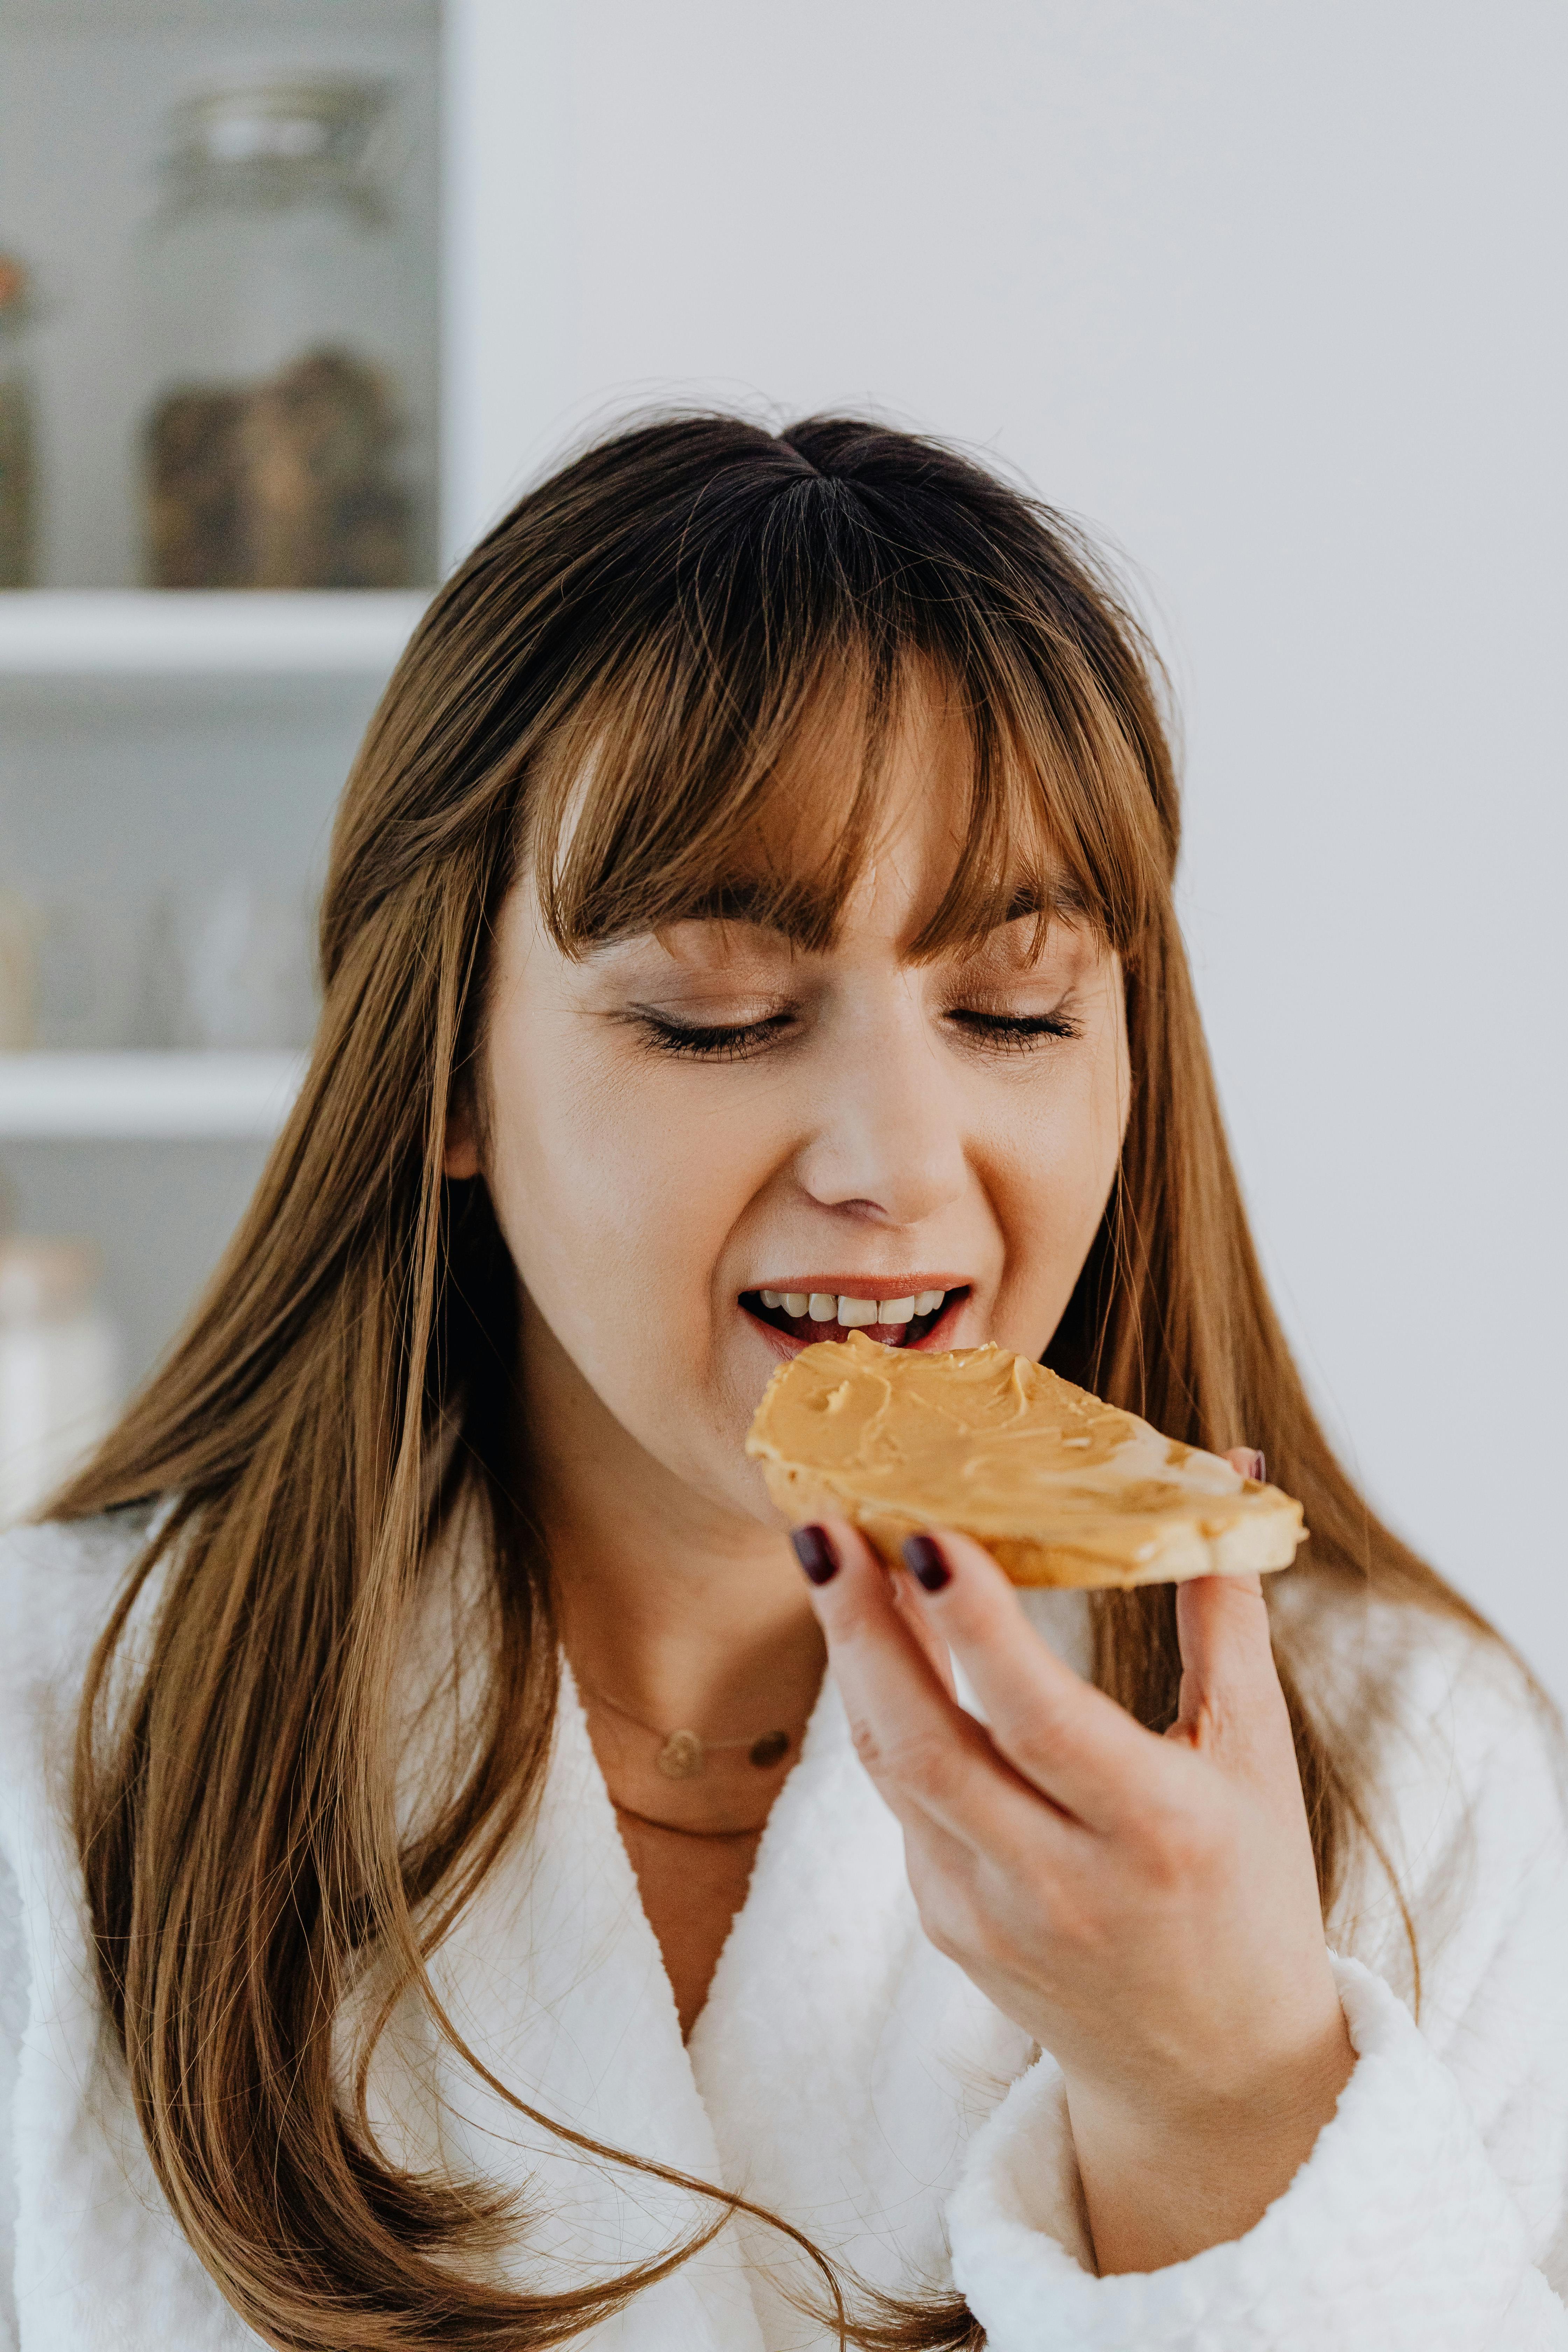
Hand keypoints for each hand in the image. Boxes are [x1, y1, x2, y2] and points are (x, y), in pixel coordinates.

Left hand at [794, 1457, 1353, 2276]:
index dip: (977, 1629)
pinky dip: (883, 1713)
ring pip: (894, 1766)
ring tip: (826, 1554)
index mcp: (1155, 1833)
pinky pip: (902, 1801)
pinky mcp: (948, 1926)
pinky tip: (872, 1637)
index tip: (924, 1537)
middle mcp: (1062, 1883)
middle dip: (861, 1629)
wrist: (1215, 2071)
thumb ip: (1227, 1614)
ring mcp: (991, 1914)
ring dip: (853, 1657)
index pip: (1040, 1719)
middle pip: (929, 1744)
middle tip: (818, 1526)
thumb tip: (1235, 1470)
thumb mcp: (1258, 1756)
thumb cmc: (1250, 1888)